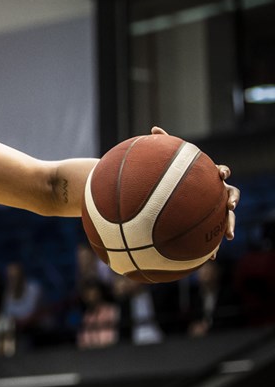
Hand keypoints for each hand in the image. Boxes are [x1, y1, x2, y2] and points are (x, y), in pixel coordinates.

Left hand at [151, 126, 237, 240]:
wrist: (169, 196)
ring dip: (227, 226)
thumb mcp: (166, 162)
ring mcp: (213, 210)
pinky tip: (207, 258)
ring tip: (226, 237)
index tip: (220, 173)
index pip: (220, 171)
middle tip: (230, 206)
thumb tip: (154, 128)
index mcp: (208, 177)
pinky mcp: (207, 226)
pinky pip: (211, 237)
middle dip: (232, 200)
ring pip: (226, 218)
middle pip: (230, 195)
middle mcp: (215, 193)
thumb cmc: (170, 177)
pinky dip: (210, 247)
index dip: (222, 172)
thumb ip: (163, 144)